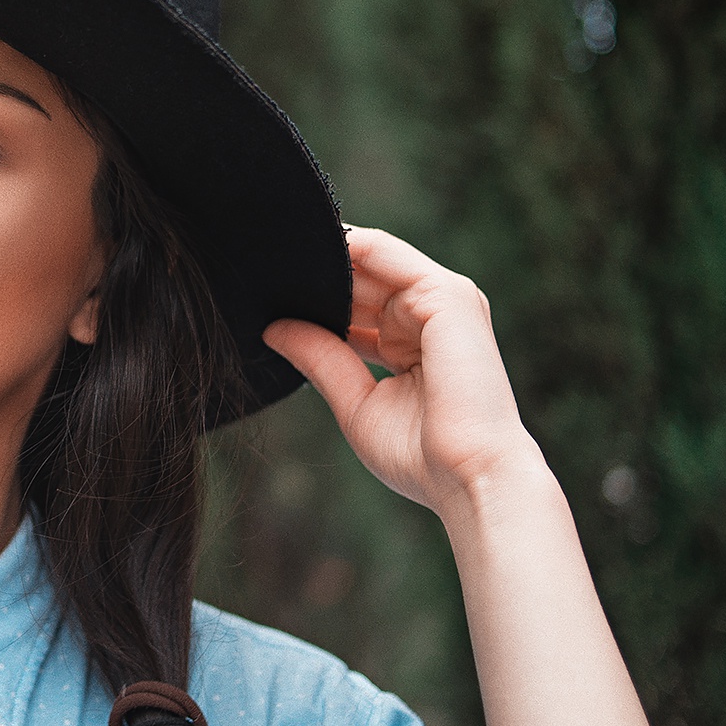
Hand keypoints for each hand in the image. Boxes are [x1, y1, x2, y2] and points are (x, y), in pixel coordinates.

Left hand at [262, 227, 545, 520]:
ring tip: (271, 253)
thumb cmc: (421, 457)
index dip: (314, 297)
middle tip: (257, 267)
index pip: (358, 306)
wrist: (468, 478)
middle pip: (362, 279)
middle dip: (314, 272)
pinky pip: (386, 254)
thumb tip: (273, 329)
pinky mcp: (447, 295)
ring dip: (325, 254)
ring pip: (372, 260)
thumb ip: (320, 357)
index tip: (264, 291)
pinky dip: (346, 247)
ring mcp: (443, 301)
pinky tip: (305, 249)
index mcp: (412, 343)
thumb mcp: (355, 401)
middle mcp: (431, 316)